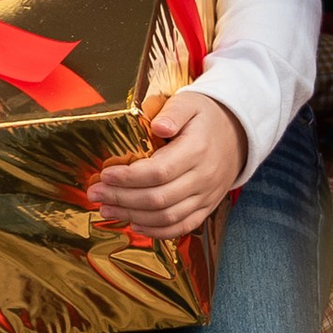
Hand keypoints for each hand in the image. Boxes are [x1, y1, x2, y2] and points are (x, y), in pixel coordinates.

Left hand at [90, 90, 247, 238]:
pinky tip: (135, 223)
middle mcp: (204, 177)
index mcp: (197, 150)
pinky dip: (157, 230)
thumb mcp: (189, 102)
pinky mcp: (207, 207)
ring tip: (106, 210)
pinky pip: (182, 226)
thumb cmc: (205, 117)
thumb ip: (172, 112)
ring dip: (133, 216)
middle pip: (158, 198)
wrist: (238, 134)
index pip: (158, 171)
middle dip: (122, 199)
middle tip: (95, 193)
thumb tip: (157, 126)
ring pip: (168, 216)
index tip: (105, 174)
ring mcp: (207, 195)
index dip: (128, 177)